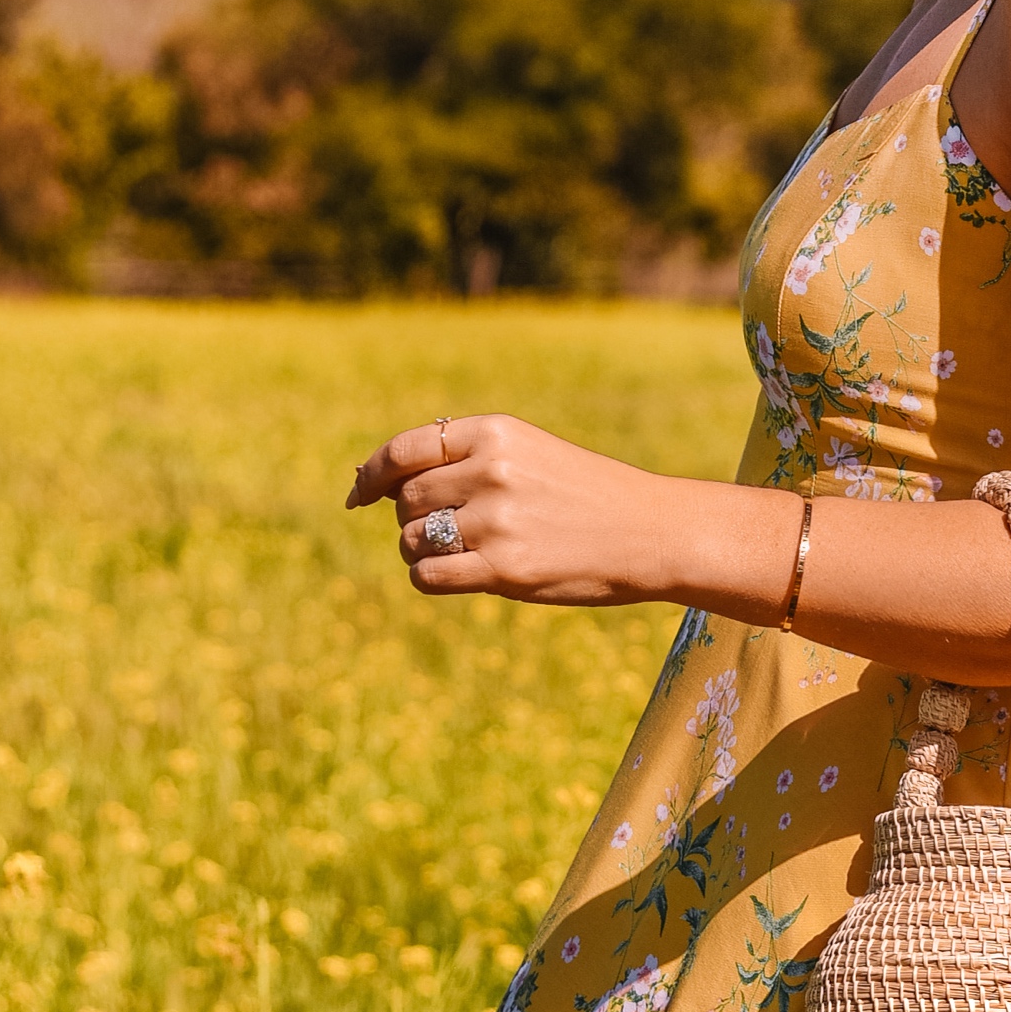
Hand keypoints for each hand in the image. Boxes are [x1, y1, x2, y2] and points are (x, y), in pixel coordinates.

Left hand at [346, 412, 663, 607]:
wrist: (651, 531)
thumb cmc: (586, 494)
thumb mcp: (528, 452)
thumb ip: (463, 459)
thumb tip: (378, 486)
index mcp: (494, 433)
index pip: (404, 451)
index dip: (371, 475)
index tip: (359, 495)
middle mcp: (490, 470)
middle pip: (404, 501)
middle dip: (411, 519)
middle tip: (447, 531)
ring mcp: (496, 521)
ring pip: (412, 540)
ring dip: (422, 552)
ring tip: (463, 554)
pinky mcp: (504, 569)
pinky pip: (428, 577)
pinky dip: (432, 578)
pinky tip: (461, 576)